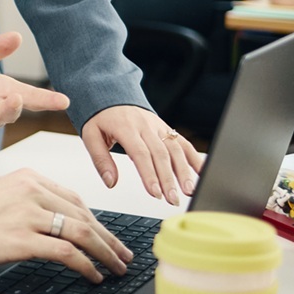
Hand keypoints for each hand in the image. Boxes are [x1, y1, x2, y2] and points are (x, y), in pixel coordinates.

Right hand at [0, 168, 132, 282]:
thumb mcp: (0, 196)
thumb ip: (29, 204)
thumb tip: (57, 227)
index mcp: (28, 178)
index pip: (75, 200)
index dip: (98, 221)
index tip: (109, 236)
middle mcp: (32, 191)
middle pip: (85, 216)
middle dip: (109, 239)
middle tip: (124, 256)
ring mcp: (28, 215)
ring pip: (83, 233)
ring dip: (106, 254)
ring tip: (116, 268)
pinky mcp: (23, 239)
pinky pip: (68, 253)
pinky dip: (87, 265)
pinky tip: (93, 275)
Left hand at [81, 104, 202, 204]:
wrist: (111, 94)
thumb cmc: (101, 117)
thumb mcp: (91, 135)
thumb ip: (100, 160)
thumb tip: (110, 182)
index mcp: (125, 127)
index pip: (140, 153)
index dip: (149, 174)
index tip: (155, 193)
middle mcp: (145, 126)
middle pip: (161, 154)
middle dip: (168, 179)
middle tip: (172, 198)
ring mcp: (159, 126)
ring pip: (175, 149)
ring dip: (184, 171)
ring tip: (189, 191)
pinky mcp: (167, 128)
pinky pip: (184, 143)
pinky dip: (195, 158)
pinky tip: (202, 173)